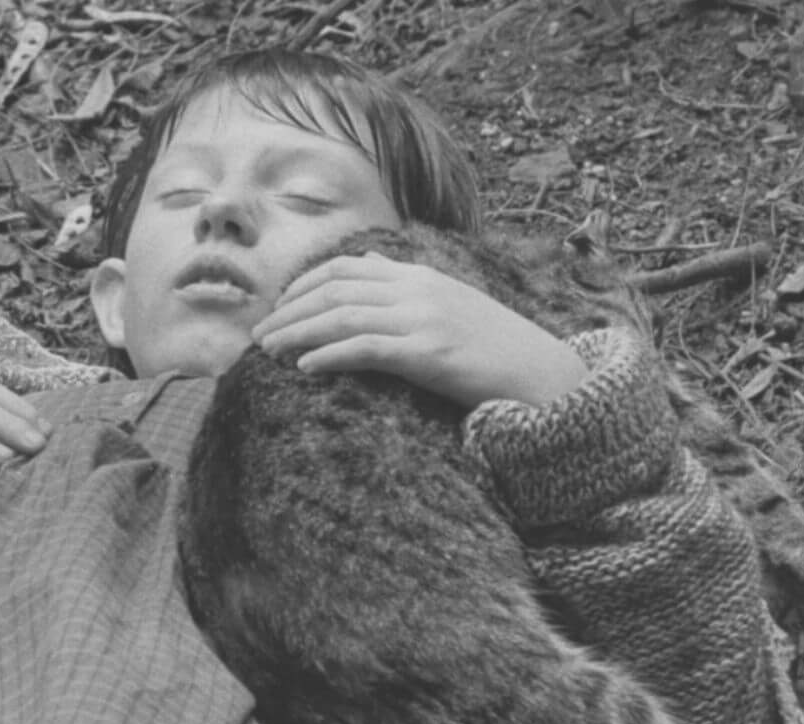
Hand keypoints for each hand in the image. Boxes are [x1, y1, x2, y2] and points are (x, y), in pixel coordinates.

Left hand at [249, 253, 588, 406]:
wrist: (546, 375)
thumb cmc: (495, 350)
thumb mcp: (450, 305)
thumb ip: (406, 287)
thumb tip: (364, 267)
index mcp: (421, 275)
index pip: (346, 267)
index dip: (302, 286)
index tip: (277, 309)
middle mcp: (418, 289)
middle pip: (334, 288)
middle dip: (288, 310)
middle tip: (258, 334)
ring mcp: (424, 318)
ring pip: (341, 315)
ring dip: (296, 333)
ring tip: (267, 352)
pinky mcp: (429, 353)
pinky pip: (365, 347)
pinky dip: (328, 355)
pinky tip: (303, 369)